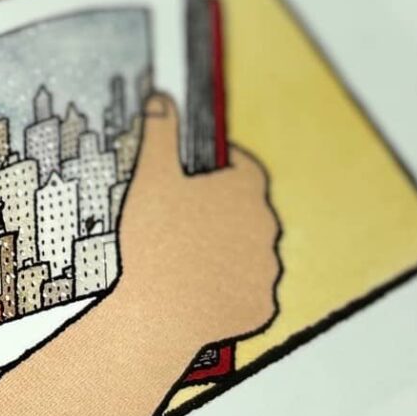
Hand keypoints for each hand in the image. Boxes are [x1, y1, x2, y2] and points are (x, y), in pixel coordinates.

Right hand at [116, 92, 280, 351]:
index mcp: (246, 190)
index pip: (243, 167)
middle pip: (245, 212)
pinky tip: (198, 293)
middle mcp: (266, 227)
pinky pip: (246, 293)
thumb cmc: (152, 243)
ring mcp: (266, 270)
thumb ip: (160, 133)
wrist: (153, 316)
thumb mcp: (150, 178)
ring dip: (226, 253)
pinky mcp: (261, 306)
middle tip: (181, 223)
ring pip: (247, 253)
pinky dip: (228, 292)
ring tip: (186, 261)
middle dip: (220, 214)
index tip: (197, 175)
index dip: (220, 167)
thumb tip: (162, 98)